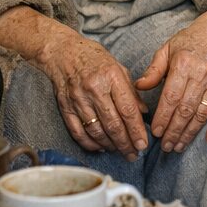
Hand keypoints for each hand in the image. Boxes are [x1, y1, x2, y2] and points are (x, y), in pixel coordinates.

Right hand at [40, 35, 148, 159]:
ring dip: (110, 146)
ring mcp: (78, 99)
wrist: (63, 52)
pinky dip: (90, 144)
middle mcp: (94, 89)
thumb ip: (132, 92)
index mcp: (111, 77)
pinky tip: (100, 147)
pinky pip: (78, 132)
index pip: (127, 109)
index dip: (136, 130)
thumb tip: (143, 114)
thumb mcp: (119, 68)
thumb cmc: (94, 59)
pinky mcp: (65, 107)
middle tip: (133, 154)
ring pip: (96, 131)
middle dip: (125, 143)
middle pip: (112, 124)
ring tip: (120, 151)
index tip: (143, 144)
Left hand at [135, 13, 206, 152]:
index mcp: (184, 64)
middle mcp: (202, 73)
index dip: (163, 117)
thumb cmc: (190, 41)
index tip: (155, 132)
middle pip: (186, 109)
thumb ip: (154, 69)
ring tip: (178, 146)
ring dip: (190, 132)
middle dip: (174, 130)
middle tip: (165, 146)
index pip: (171, 97)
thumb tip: (139, 87)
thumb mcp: (168, 49)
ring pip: (202, 113)